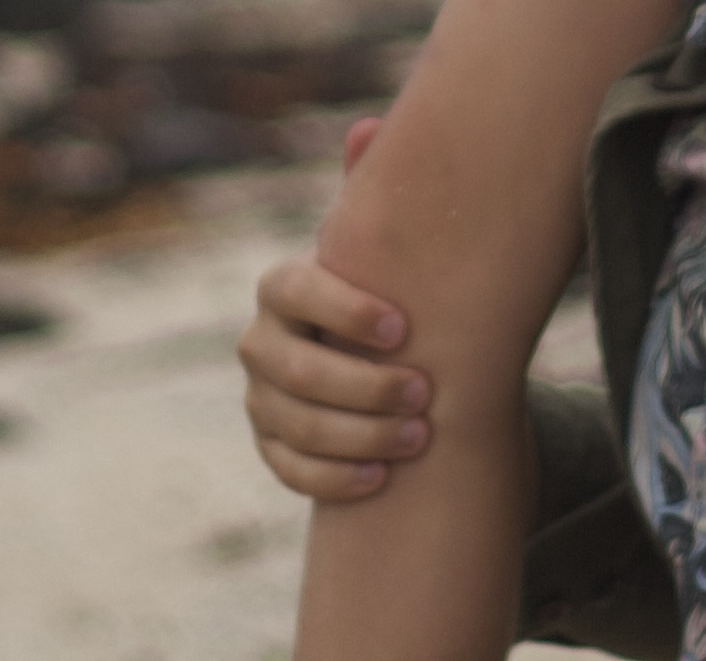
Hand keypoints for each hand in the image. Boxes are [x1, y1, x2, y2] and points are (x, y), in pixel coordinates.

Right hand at [239, 247, 433, 501]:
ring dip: (364, 435)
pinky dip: (336, 478)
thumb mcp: (381, 267)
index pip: (297, 292)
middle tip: (425, 392)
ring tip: (420, 435)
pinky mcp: (268, 442)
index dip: (347, 312)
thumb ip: (395, 253)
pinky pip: (292, 469)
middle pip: (301, 372)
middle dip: (368, 388)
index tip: (403, 329)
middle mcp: (261, 340)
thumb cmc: (387, 294)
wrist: (366, 342)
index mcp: (281, 287)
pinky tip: (381, 475)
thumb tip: (446, 227)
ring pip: (300, 426)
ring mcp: (259, 396)